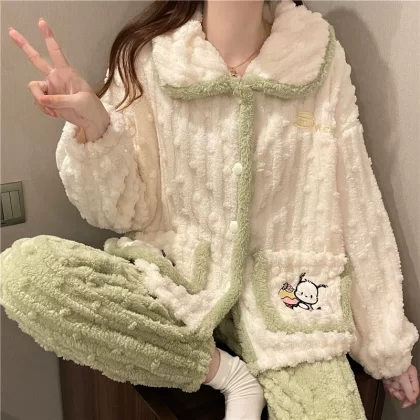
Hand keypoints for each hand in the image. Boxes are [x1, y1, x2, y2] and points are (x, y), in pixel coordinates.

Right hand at [9, 17, 109, 140]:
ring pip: (34, 89)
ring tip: (54, 109)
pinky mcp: (48, 100)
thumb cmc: (91, 107)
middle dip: (24, 46)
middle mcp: (56, 78)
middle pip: (36, 59)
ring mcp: (51, 89)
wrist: (91, 120)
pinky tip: (55, 113)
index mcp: (67, 73)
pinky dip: (45, 109)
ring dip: (41, 101)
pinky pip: (38, 102)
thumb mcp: (79, 102)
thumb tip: (43, 100)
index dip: (49, 37)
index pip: (56, 52)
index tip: (42, 22)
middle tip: (12, 32)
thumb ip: (61, 100)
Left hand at [383, 364, 418, 407]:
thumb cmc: (395, 365)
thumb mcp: (404, 378)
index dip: (410, 399)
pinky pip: (390, 387)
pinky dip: (388, 389)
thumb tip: (413, 401)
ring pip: (397, 390)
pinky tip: (387, 388)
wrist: (382, 357)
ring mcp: (396, 378)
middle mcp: (405, 378)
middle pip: (405, 392)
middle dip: (400, 395)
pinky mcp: (388, 377)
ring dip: (393, 392)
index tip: (404, 404)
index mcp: (412, 376)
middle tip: (394, 393)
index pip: (414, 391)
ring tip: (390, 390)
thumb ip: (408, 390)